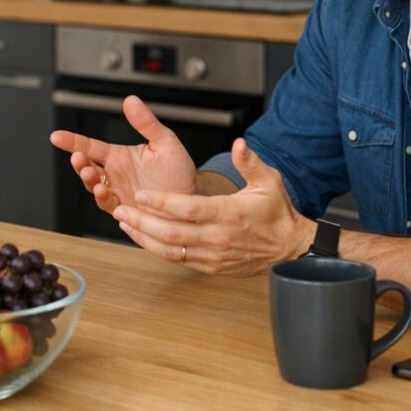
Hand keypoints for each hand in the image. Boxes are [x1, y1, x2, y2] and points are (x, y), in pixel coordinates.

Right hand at [49, 95, 196, 214]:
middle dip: (79, 164)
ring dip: (89, 182)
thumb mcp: (165, 142)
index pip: (91, 146)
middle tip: (78, 158)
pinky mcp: (125, 211)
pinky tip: (105, 194)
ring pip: (94, 188)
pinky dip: (104, 200)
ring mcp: (118, 193)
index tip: (56, 136)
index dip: (72, 141)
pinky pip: (109, 205)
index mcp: (120, 157)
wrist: (191, 200)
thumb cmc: (179, 171)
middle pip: (87, 168)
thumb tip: (131, 100)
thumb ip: (146, 123)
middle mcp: (115, 175)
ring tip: (92, 176)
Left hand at [112, 138, 312, 272]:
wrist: (290, 248)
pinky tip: (142, 237)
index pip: (190, 209)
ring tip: (124, 222)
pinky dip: (157, 249)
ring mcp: (213, 255)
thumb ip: (250, 162)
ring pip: (171, 250)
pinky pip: (178, 260)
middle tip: (120, 210)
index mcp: (229, 213)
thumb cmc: (277, 212)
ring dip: (144, 237)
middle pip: (173, 233)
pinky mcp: (210, 266)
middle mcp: (218, 237)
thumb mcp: (269, 181)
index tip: (142, 194)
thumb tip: (239, 143)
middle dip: (143, 222)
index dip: (163, 202)